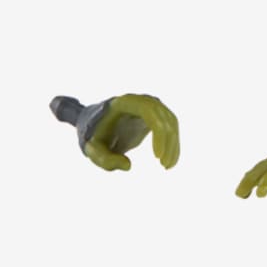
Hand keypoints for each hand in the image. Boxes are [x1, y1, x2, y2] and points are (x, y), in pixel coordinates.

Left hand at [50, 92, 178, 173]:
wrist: (97, 124)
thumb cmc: (95, 135)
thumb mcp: (92, 149)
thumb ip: (104, 159)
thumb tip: (128, 166)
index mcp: (126, 102)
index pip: (149, 112)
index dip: (158, 133)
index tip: (157, 156)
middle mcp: (143, 99)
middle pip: (163, 118)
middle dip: (168, 142)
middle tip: (164, 165)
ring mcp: (152, 105)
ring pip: (171, 123)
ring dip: (173, 144)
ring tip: (167, 166)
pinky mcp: (157, 114)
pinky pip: (170, 126)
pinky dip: (173, 143)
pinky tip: (171, 160)